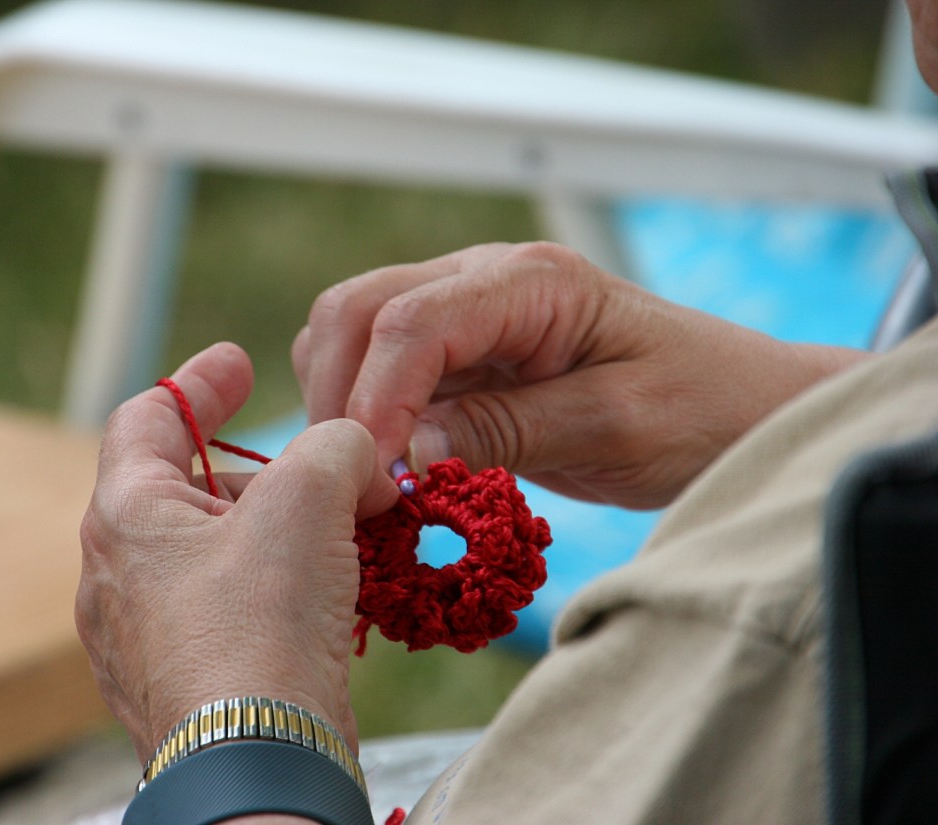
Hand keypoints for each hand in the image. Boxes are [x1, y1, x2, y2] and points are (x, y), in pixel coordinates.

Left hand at [75, 342, 397, 761]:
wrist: (260, 762)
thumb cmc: (262, 624)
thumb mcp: (308, 499)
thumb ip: (334, 447)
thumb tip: (356, 455)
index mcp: (126, 516)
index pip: (146, 418)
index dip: (197, 382)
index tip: (238, 360)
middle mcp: (122, 575)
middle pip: (196, 489)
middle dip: (271, 472)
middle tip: (338, 469)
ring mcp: (152, 635)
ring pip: (223, 553)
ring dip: (286, 531)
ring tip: (351, 530)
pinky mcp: (192, 678)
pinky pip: (236, 608)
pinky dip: (283, 585)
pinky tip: (334, 592)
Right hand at [293, 242, 865, 508]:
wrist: (741, 409)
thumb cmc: (702, 410)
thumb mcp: (613, 428)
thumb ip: (507, 431)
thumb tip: (406, 450)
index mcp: (534, 282)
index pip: (414, 322)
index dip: (377, 401)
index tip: (375, 479)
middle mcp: (489, 279)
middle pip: (359, 310)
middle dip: (339, 395)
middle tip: (353, 484)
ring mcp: (472, 311)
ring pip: (357, 333)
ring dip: (345, 401)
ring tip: (369, 478)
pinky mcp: (468, 353)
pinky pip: (386, 367)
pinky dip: (368, 412)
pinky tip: (390, 464)